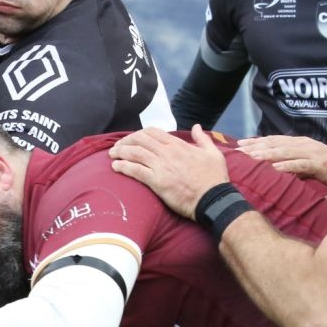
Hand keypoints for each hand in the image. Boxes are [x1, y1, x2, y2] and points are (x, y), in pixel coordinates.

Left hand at [109, 126, 230, 220]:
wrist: (213, 199)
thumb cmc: (214, 178)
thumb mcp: (213, 153)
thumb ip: (202, 139)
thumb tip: (196, 127)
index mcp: (178, 145)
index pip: (153, 132)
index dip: (139, 134)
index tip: (132, 139)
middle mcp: (168, 152)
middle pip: (140, 140)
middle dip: (126, 141)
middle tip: (117, 147)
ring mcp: (161, 166)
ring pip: (135, 153)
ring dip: (120, 152)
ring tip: (111, 155)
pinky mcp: (157, 182)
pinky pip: (135, 170)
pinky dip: (123, 167)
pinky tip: (115, 167)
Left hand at [237, 136, 326, 194]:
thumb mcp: (311, 168)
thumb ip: (296, 167)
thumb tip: (277, 171)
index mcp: (302, 145)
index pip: (274, 141)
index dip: (255, 142)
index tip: (237, 145)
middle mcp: (305, 145)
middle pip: (275, 144)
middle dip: (254, 146)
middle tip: (234, 151)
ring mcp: (313, 153)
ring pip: (284, 152)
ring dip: (264, 154)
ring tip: (246, 158)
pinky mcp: (321, 164)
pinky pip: (300, 164)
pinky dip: (285, 166)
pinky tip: (271, 168)